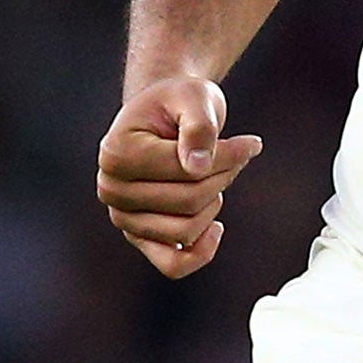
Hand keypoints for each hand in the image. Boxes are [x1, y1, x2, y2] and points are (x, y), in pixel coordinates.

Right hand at [97, 75, 262, 277]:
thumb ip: (198, 127)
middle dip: (223, 177)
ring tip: (217, 175)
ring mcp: (124, 217)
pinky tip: (216, 228)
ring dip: (214, 202)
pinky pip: (171, 264)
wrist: (164, 113)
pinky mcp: (140, 236)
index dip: (227, 157)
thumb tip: (198, 167)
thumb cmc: (178, 102)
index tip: (251, 143)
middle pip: (188, 202)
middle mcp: (111, 189)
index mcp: (116, 154)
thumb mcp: (194, 97)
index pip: (184, 170)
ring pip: (185, 231)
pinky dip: (199, 253)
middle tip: (235, 154)